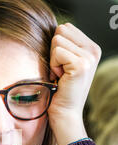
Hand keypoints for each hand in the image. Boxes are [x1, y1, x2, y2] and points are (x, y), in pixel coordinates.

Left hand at [48, 23, 101, 144]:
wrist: (65, 113)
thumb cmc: (59, 90)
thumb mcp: (64, 65)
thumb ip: (64, 45)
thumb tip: (57, 30)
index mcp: (91, 48)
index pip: (65, 28)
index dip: (56, 48)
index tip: (61, 67)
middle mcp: (93, 50)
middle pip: (61, 31)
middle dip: (54, 52)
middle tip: (59, 72)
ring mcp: (89, 57)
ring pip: (57, 41)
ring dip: (53, 60)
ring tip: (60, 76)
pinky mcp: (81, 65)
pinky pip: (57, 52)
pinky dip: (53, 66)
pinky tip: (60, 79)